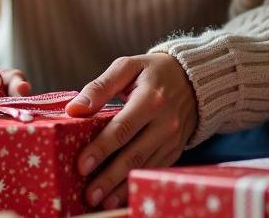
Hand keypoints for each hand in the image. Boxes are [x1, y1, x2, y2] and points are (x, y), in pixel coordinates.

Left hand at [65, 54, 197, 209]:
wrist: (194, 79)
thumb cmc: (153, 72)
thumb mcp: (127, 67)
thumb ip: (100, 87)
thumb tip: (74, 109)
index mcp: (151, 99)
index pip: (122, 128)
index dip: (101, 148)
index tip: (81, 164)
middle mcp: (165, 123)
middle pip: (134, 154)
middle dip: (109, 177)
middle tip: (88, 193)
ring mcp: (173, 140)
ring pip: (144, 167)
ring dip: (122, 187)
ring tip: (100, 201)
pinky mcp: (175, 151)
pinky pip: (154, 170)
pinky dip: (136, 184)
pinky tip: (119, 196)